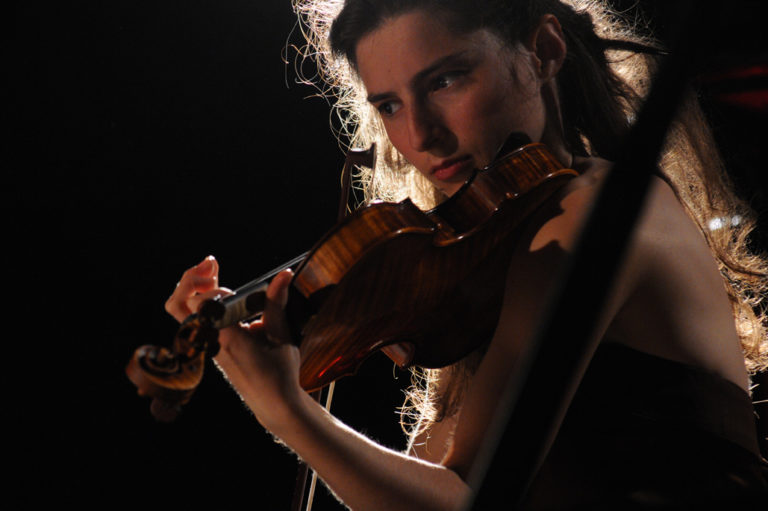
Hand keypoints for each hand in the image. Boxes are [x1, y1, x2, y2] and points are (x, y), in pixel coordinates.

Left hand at [165, 256, 302, 428]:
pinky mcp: (211, 346)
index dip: (214, 289)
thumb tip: (283, 276)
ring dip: (193, 288)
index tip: (235, 289)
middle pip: (178, 304)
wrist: (273, 403)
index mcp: (226, 338)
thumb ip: (276, 303)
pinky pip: (195, 319)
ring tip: (211, 273)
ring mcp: (207, 345)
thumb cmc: (279, 373)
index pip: (201, 305)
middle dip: (191, 279)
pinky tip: (221, 290)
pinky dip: (201, 301)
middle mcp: (210, 341)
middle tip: (211, 264)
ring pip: (181, 312)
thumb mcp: (280, 335)